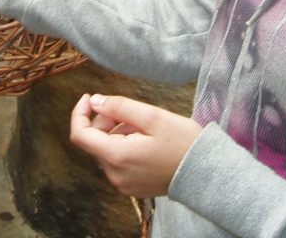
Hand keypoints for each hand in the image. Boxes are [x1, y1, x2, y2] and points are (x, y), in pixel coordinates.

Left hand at [69, 93, 203, 197]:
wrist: (206, 172)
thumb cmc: (183, 143)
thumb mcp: (153, 116)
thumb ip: (119, 107)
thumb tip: (95, 102)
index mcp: (118, 156)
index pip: (80, 135)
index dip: (80, 113)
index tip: (90, 98)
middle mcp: (115, 175)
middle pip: (94, 141)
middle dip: (105, 121)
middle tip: (131, 112)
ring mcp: (122, 184)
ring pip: (106, 150)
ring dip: (116, 133)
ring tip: (143, 127)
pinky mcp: (131, 187)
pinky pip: (117, 162)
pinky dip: (123, 147)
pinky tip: (145, 141)